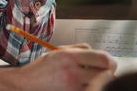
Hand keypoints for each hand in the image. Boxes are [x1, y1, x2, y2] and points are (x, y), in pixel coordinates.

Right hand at [0, 44, 116, 90]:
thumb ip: (79, 50)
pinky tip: (83, 85)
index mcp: (69, 57)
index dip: (111, 61)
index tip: (110, 62)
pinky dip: (90, 88)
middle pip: (106, 74)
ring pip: (100, 86)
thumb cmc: (41, 68)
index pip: (103, 59)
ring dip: (100, 82)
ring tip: (92, 80)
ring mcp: (73, 88)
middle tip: (105, 73)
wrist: (26, 85)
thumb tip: (97, 53)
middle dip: (108, 73)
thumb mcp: (58, 52)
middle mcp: (72, 73)